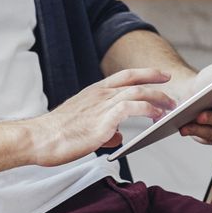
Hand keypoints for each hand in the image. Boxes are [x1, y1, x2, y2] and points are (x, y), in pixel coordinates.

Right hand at [31, 67, 175, 165]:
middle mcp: (100, 94)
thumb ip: (104, 129)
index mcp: (94, 92)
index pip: (124, 76)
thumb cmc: (57, 135)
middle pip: (135, 81)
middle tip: (172, 92)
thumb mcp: (83, 127)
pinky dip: (147, 110)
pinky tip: (156, 117)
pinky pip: (132, 109)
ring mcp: (102, 105)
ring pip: (138, 93)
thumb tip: (118, 137)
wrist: (39, 139)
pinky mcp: (103, 120)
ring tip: (169, 107)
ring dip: (158, 99)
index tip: (161, 75)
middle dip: (157, 84)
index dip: (145, 74)